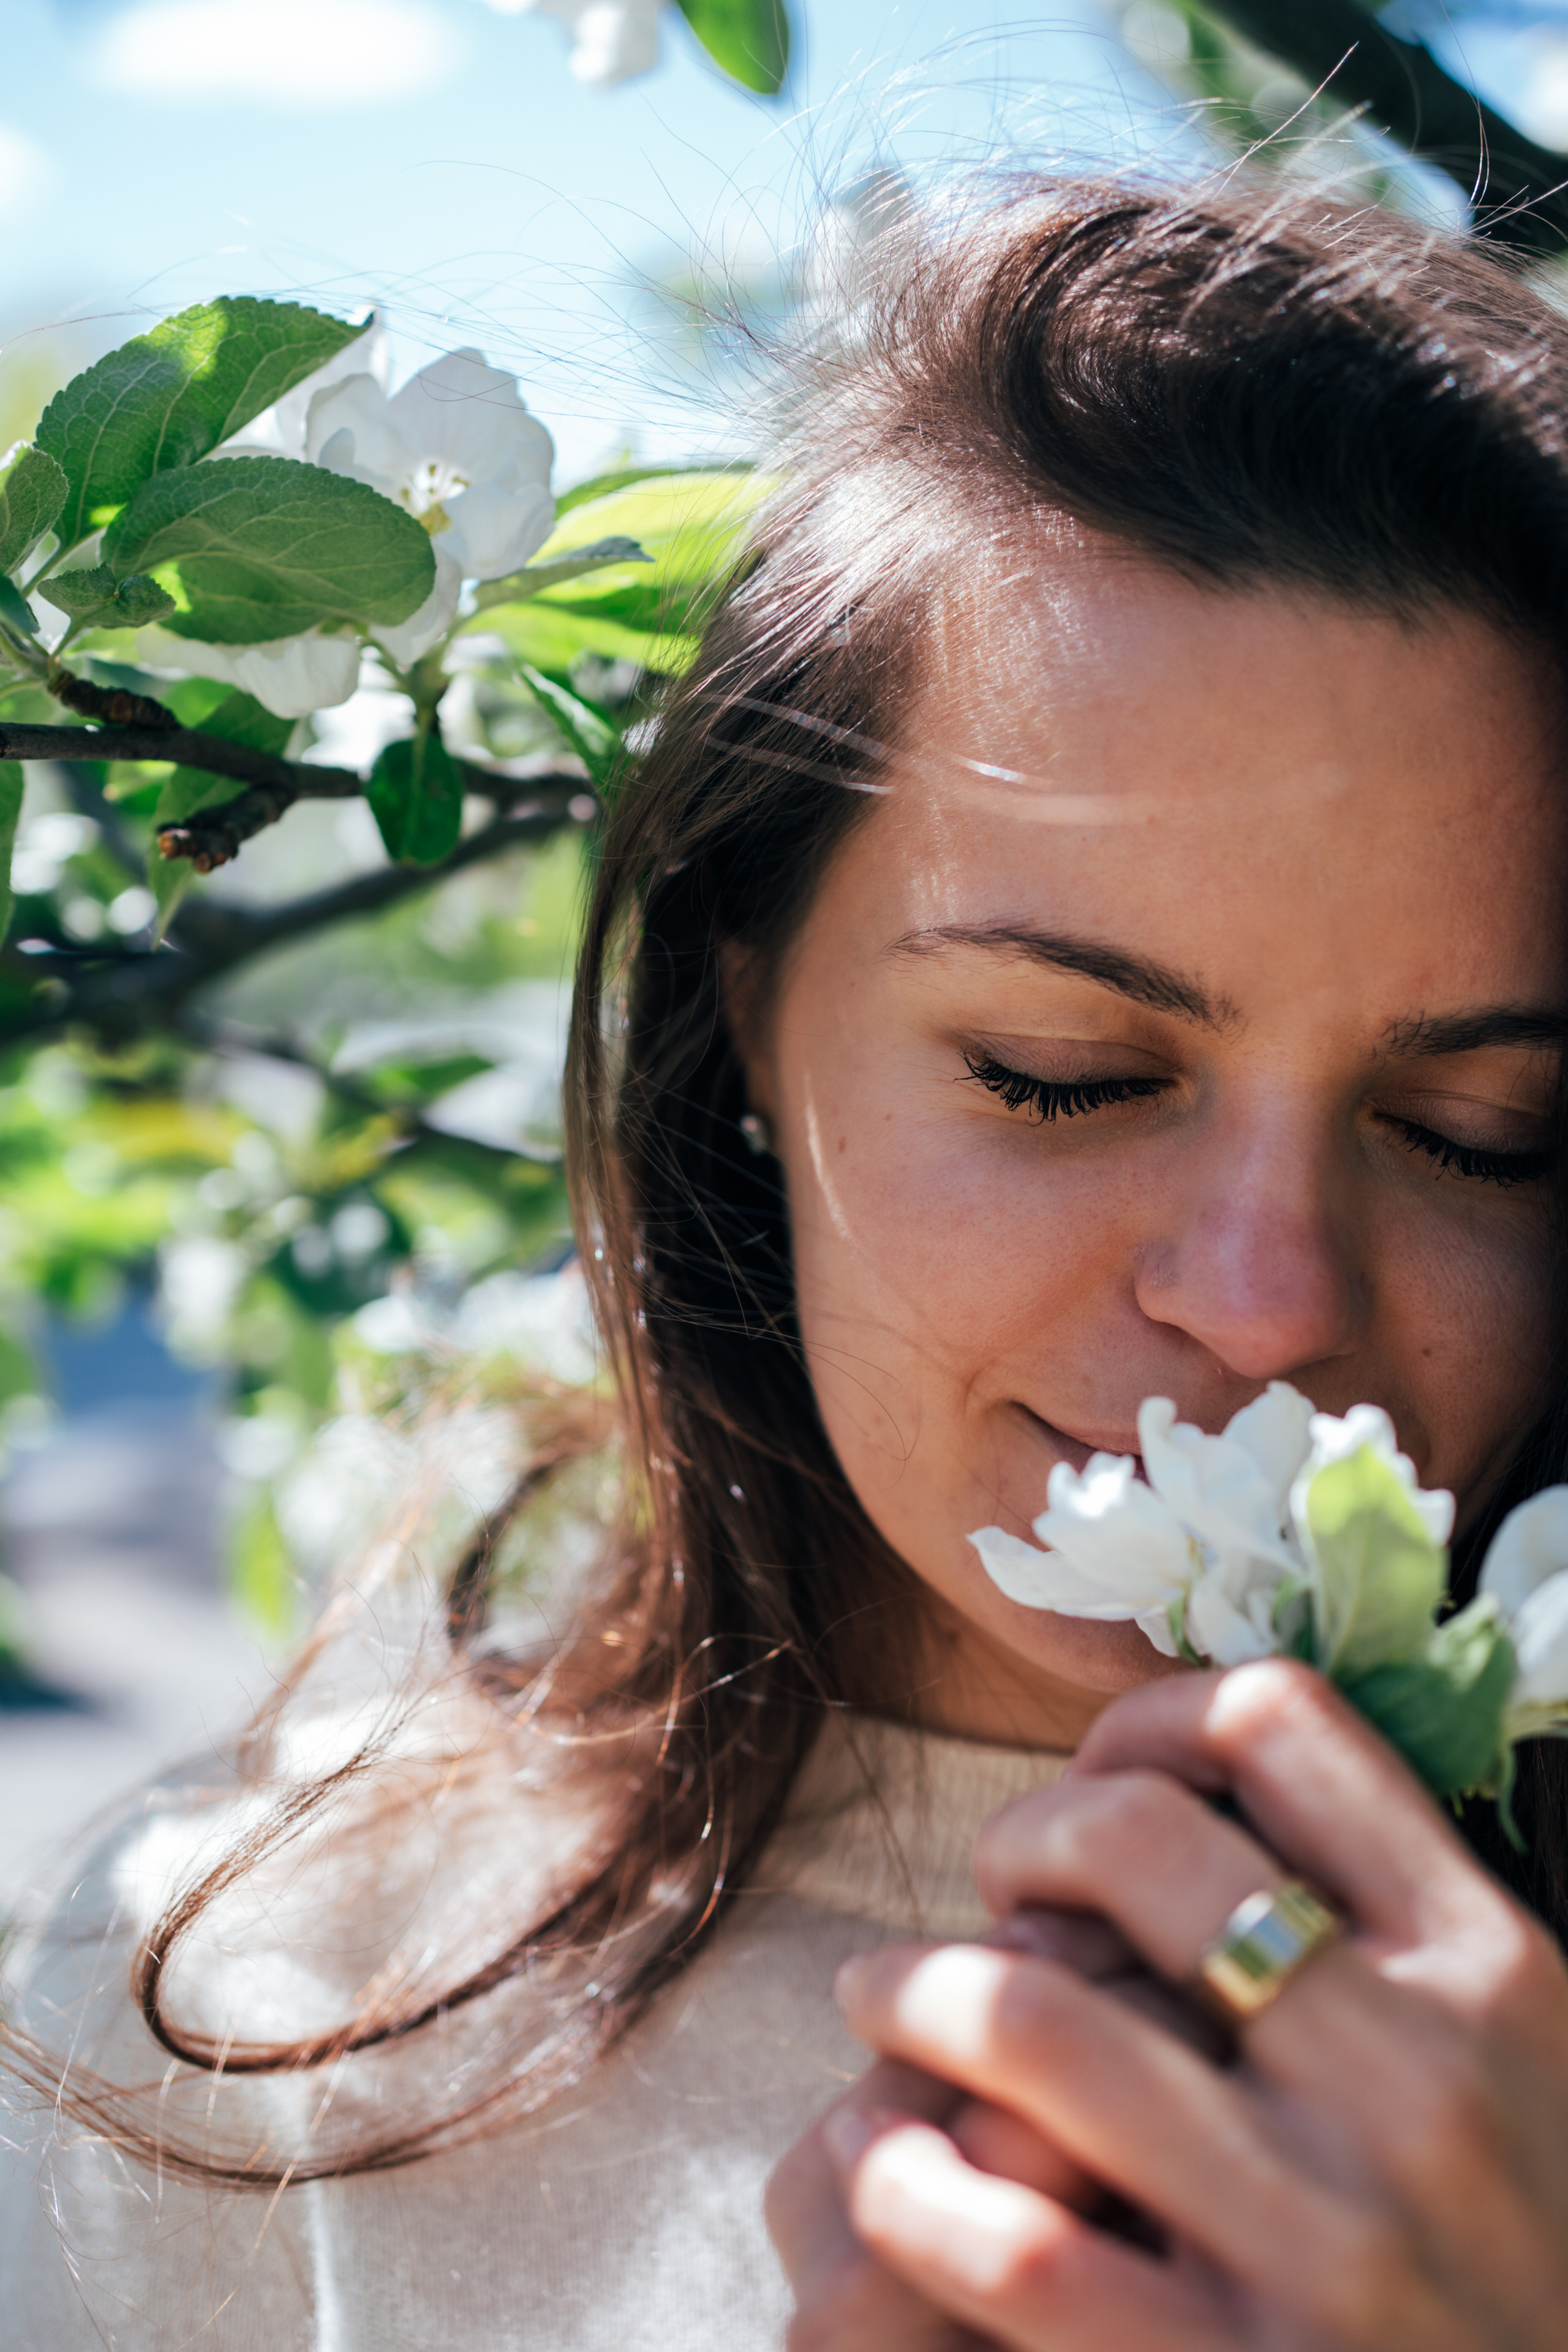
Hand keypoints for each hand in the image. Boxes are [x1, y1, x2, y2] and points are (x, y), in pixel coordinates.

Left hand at [794, 1663, 1567, 2349]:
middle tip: (994, 1891)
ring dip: (917, 1988)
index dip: (1150, 1719)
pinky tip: (889, 2164)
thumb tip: (1192, 1799)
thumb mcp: (1526, 2065)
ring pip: (1036, 2022)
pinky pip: (1017, 2249)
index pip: (1283, 1725)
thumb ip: (1388, 1935)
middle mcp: (1419, 2085)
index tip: (1102, 1777)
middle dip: (1018, 1835)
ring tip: (882, 1997)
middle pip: (1132, 1839)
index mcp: (1495, 1972)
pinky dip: (910, 2184)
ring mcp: (1330, 2242)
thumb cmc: (1523, 2255)